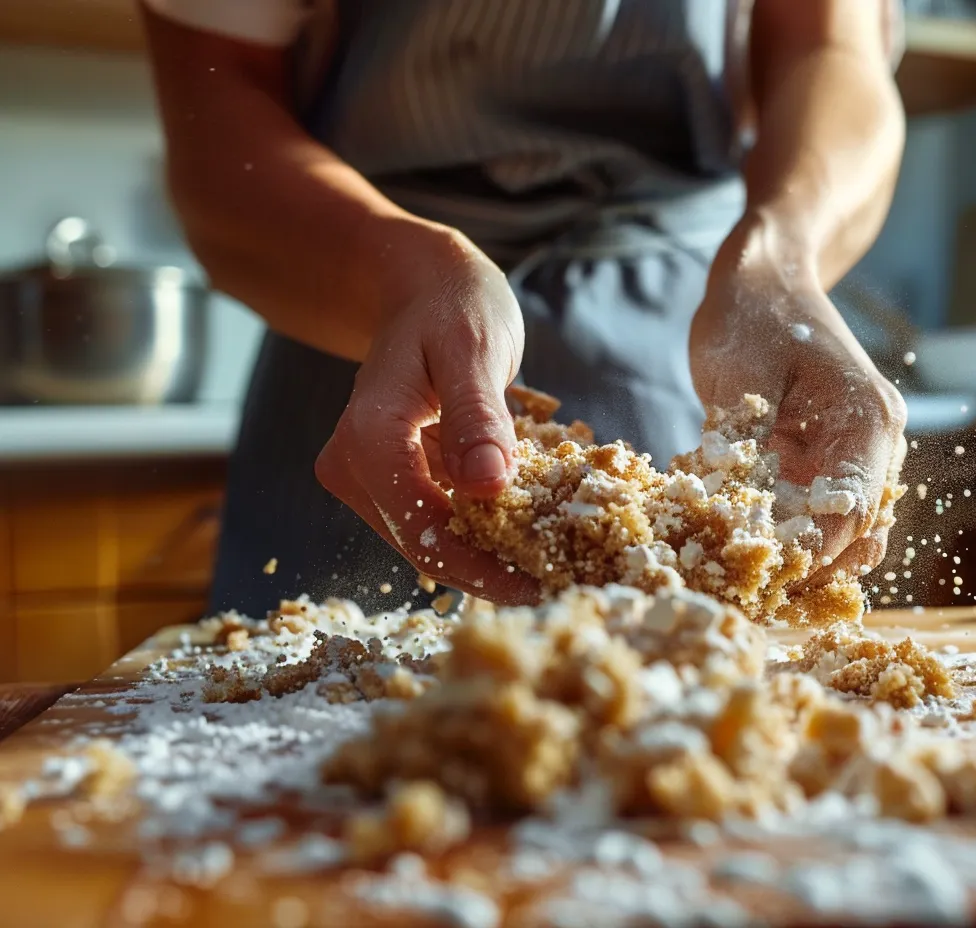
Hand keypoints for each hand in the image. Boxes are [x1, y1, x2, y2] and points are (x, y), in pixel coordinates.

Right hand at [315, 229, 539, 603]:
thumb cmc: (451, 304)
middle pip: (424, 546)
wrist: (419, 286)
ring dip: (488, 556)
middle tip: (560, 584)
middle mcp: (352, 466)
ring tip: (554, 563)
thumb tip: (489, 487)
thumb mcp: (474, 347)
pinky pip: (435, 519)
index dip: (481, 569)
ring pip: (429, 540)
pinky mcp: (387, 479)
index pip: (423, 529)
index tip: (540, 587)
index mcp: (368, 437)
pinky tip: (529, 534)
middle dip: (489, 572)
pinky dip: (481, 531)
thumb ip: (478, 416)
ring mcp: (366, 477)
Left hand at [691, 212, 906, 580]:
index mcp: (868, 421)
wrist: (764, 273)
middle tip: (747, 588)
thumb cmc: (753, 312)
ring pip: (841, 532)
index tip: (757, 576)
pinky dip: (784, 532)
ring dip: (797, 556)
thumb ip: (745, 444)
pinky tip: (741, 540)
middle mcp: (874, 443)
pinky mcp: (822, 457)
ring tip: (743, 576)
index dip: (809, 556)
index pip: (852, 515)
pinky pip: (814, 512)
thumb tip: (733, 513)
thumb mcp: (739, 376)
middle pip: (856, 535)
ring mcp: (852, 452)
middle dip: (806, 568)